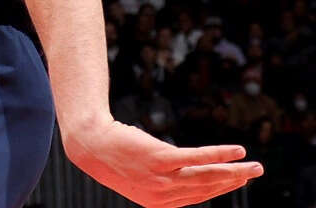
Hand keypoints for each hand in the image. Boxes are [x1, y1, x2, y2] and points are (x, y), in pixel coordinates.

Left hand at [63, 119, 260, 207]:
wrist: (88, 142)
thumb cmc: (114, 154)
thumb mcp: (139, 174)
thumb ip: (163, 179)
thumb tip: (184, 172)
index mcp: (157, 203)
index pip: (197, 197)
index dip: (220, 189)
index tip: (238, 180)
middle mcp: (162, 195)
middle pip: (207, 189)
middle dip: (235, 182)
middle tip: (256, 173)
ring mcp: (161, 178)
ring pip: (206, 176)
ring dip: (235, 172)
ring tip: (255, 166)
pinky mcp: (159, 158)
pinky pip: (197, 158)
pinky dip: (219, 155)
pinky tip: (236, 151)